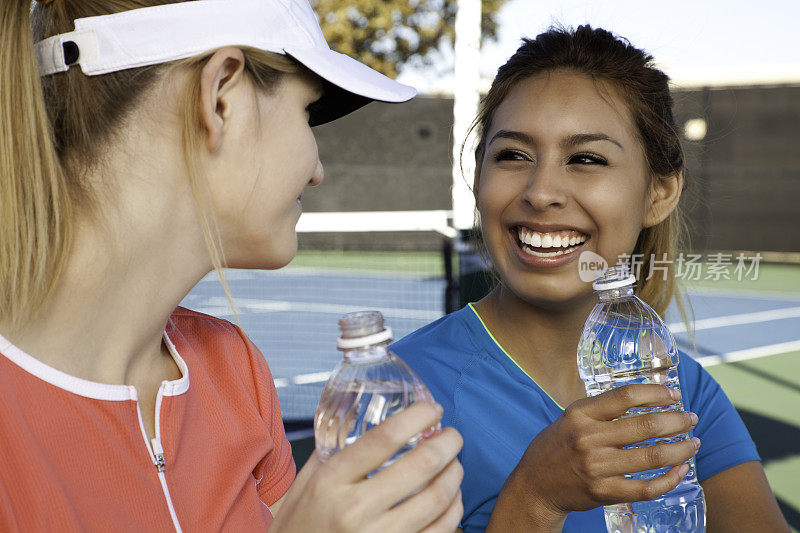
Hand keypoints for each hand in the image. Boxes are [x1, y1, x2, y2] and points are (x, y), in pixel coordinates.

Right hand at [270, 402, 463, 531]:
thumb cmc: (299, 525)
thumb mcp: (304, 483)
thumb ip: (331, 450)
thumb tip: (362, 416)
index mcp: (331, 481)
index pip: (384, 438)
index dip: (417, 416)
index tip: (432, 409)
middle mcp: (355, 510)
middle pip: (421, 465)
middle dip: (447, 444)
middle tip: (453, 436)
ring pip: (437, 499)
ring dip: (455, 475)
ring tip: (454, 464)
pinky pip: (440, 531)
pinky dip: (453, 510)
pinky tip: (451, 498)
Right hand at [489, 384, 698, 531]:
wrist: (534, 486)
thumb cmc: (555, 447)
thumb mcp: (570, 418)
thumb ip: (601, 409)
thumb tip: (644, 398)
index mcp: (580, 414)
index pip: (626, 396)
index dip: (656, 393)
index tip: (674, 395)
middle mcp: (588, 438)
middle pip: (645, 425)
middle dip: (677, 420)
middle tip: (691, 418)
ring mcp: (596, 467)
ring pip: (652, 457)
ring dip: (680, 449)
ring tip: (693, 443)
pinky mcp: (603, 492)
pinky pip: (645, 488)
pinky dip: (669, 480)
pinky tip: (680, 471)